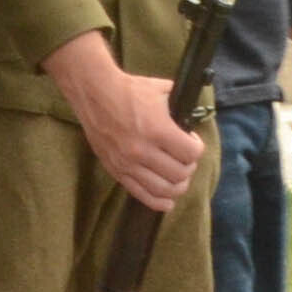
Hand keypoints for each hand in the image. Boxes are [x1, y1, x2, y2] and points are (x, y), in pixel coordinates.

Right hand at [45, 30, 200, 212]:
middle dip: (189, 167)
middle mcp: (143, 151)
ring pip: (163, 190)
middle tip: (185, 157)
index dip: (197, 147)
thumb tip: (193, 112)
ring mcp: (128, 164)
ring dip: (177, 186)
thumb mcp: (160, 88)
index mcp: (158, 130)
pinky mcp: (116, 170)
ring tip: (177, 176)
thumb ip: (179, 103)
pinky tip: (167, 201)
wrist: (94, 93)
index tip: (192, 140)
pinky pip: (141, 194)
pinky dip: (158, 202)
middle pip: (180, 174)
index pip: (191, 153)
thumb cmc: (129, 89)